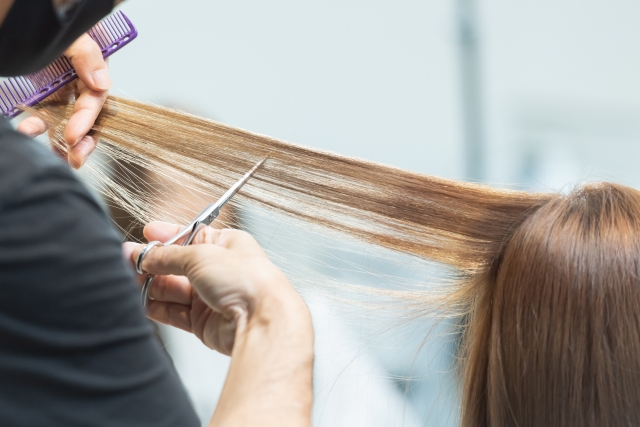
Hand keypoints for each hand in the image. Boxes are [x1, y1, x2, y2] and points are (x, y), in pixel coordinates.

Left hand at [17, 33, 110, 168]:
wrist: (27, 19)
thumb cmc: (56, 23)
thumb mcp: (72, 34)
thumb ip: (86, 54)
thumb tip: (102, 83)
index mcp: (94, 69)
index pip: (95, 100)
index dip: (86, 120)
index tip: (73, 137)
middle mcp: (82, 82)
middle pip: (89, 117)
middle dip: (84, 141)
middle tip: (75, 159)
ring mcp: (64, 89)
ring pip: (68, 121)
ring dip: (62, 141)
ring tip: (58, 158)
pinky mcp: (47, 93)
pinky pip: (46, 114)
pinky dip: (38, 126)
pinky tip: (26, 131)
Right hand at [123, 221, 309, 355]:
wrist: (261, 320)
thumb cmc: (248, 281)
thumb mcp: (201, 255)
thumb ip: (169, 256)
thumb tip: (147, 254)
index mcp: (226, 245)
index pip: (190, 236)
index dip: (167, 236)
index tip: (146, 234)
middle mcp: (219, 270)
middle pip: (176, 265)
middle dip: (152, 263)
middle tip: (127, 261)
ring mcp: (211, 297)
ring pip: (172, 289)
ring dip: (150, 285)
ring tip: (127, 281)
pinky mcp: (203, 322)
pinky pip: (173, 312)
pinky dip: (155, 307)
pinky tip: (140, 302)